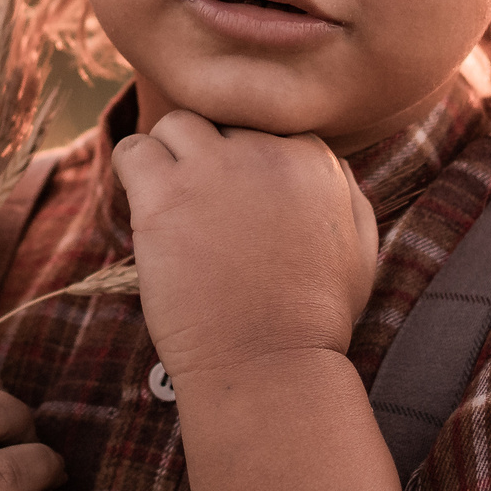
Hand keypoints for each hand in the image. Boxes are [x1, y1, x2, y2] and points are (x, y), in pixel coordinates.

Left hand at [114, 112, 378, 382]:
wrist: (269, 367)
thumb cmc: (313, 321)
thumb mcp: (359, 252)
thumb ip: (346, 195)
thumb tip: (326, 163)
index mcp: (314, 158)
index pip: (266, 127)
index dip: (248, 163)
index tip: (240, 205)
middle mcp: (266, 151)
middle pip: (222, 123)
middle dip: (211, 158)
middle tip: (203, 209)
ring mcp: (213, 169)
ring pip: (175, 123)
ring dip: (168, 156)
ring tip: (170, 203)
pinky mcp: (165, 194)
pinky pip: (132, 149)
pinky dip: (131, 170)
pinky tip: (143, 207)